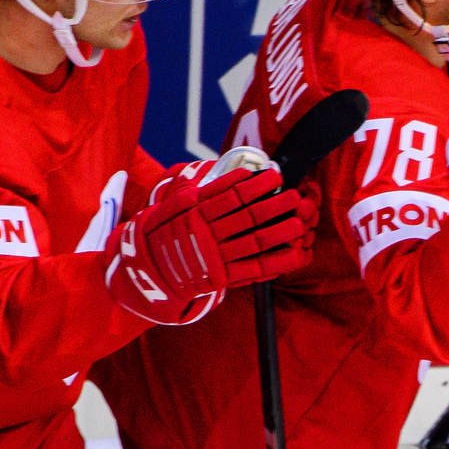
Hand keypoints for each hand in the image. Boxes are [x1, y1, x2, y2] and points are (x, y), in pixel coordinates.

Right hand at [105, 167, 309, 323]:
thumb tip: (231, 172)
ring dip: (279, 232)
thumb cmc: (165, 231)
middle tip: (296, 196)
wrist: (148, 270)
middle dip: (274, 207)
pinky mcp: (223, 277)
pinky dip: (277, 262)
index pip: (230, 196)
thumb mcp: (172, 206)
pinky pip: (254, 269)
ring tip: (300, 222)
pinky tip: (296, 253)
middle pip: (247, 218)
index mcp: (195, 213)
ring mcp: (216, 257)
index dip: (255, 186)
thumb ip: (200, 191)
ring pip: (253, 242)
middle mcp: (207, 234)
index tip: (275, 176)